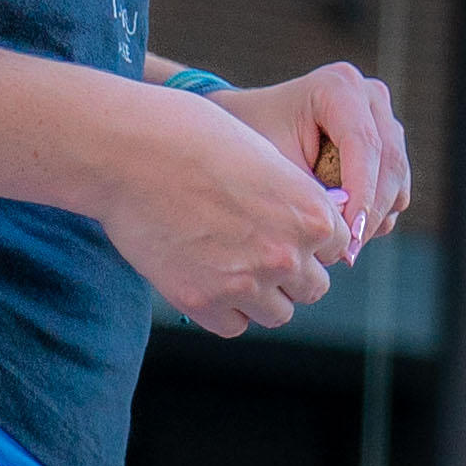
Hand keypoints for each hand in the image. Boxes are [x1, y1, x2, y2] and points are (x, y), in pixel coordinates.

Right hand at [94, 74, 364, 336]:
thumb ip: (295, 199)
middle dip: (289, 273)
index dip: (307, 240)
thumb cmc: (193, 139)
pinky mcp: (202, 301)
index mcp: (313, 215)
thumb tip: (309, 228)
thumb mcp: (266, 158)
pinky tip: (206, 279)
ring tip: (229, 265)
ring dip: (260, 296)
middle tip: (253, 250)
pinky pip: (234, 326)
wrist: (130, 152)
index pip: (335, 249)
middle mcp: (287, 254)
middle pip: (312, 287)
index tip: (280, 229)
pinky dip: (225, 310)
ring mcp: (246, 282)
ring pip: (277, 313)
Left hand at [221, 60, 413, 249]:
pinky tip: (348, 228)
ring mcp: (384, 117)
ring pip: (398, 176)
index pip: (365, 144)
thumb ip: (310, 193)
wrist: (248, 123)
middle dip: (371, 212)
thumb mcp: (273, 163)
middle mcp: (369, 95)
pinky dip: (379, 211)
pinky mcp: (390, 141)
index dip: (362, 194)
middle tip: (348, 253)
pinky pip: (397, 184)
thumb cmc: (250, 137)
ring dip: (377, 216)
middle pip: (390, 161)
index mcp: (338, 86)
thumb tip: (345, 235)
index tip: (348, 237)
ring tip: (344, 247)